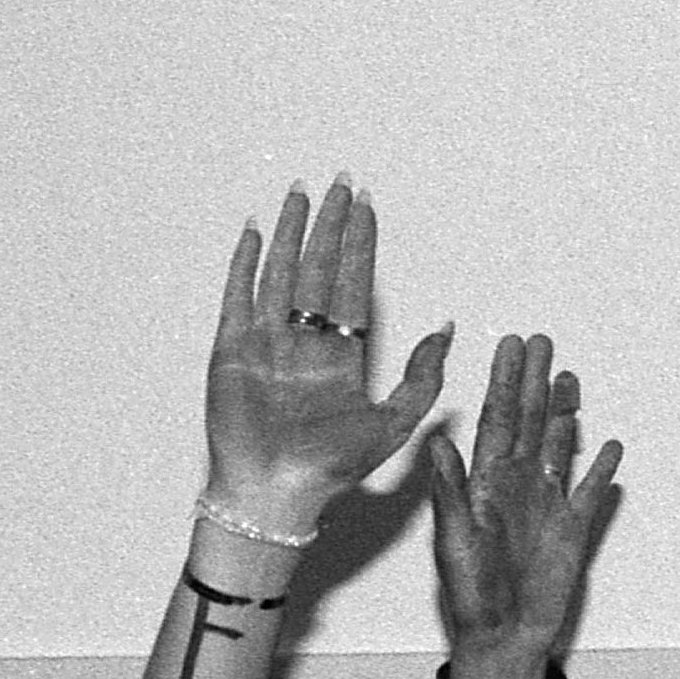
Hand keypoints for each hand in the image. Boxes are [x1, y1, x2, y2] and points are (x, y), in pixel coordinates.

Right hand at [204, 178, 453, 537]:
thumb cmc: (331, 470)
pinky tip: (256, 230)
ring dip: (293, 232)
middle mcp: (303, 343)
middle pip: (319, 269)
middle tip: (342, 183)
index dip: (361, 246)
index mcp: (340, 356)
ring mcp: (265, 343)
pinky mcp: (231, 351)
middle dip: (331, 225)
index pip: (353, 286)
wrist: (277, 495)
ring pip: (282, 272)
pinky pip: (239, 297)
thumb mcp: (394, 422)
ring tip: (303, 192)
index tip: (368, 207)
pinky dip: (245, 263)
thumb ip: (423, 376)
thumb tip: (448, 327)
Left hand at [418, 336, 623, 678]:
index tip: (510, 347)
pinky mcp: (571, 530)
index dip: (504, 383)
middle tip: (540, 342)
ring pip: (557, 446)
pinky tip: (609, 446)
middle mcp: (515, 487)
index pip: (497, 421)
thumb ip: (450, 491)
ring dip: (564, 412)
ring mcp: (545, 506)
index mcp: (485, 485)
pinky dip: (600, 468)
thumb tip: (439, 441)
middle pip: (529, 422)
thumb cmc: (471, 598)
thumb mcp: (454, 543)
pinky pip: (590, 491)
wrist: (503, 639)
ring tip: (568, 376)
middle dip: (533, 381)